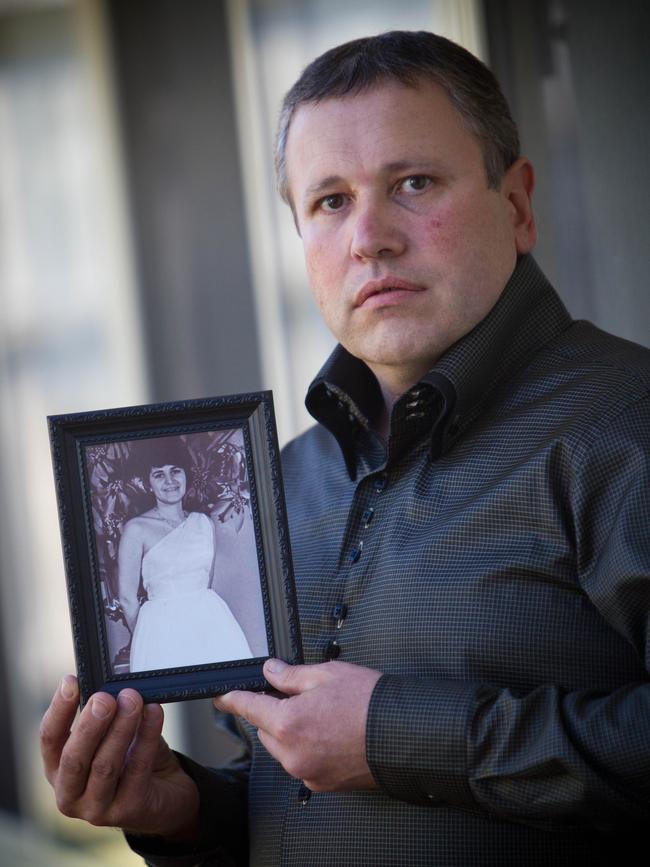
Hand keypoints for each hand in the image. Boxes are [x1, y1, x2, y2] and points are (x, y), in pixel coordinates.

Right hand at [40, 676, 199, 838]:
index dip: (59, 709)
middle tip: (105, 697)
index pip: (49, 739)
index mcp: (58, 771)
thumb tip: (108, 685)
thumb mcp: (110, 737)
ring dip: (121, 728)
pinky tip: (153, 713)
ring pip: (105, 766)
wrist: (166, 795)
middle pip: (74, 758)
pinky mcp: (129, 810)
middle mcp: (70, 794)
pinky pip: (138, 768)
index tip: (71, 681)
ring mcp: (97, 809)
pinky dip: (147, 736)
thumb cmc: (131, 759)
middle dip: (90, 724)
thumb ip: (103, 717)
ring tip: (133, 699)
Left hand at [214, 658, 381, 791]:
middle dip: (276, 713)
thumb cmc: (370, 703)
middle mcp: (292, 754)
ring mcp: (306, 772)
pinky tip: (330, 733)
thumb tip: (272, 672)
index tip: (223, 695)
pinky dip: (307, 748)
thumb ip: (291, 675)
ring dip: (291, 732)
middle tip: (301, 697)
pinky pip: (301, 762)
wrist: (404, 735)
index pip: (249, 708)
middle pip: (266, 730)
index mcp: (288, 723)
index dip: (233, 699)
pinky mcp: (321, 784)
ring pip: (283, 748)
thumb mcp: (327, 674)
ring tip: (324, 715)